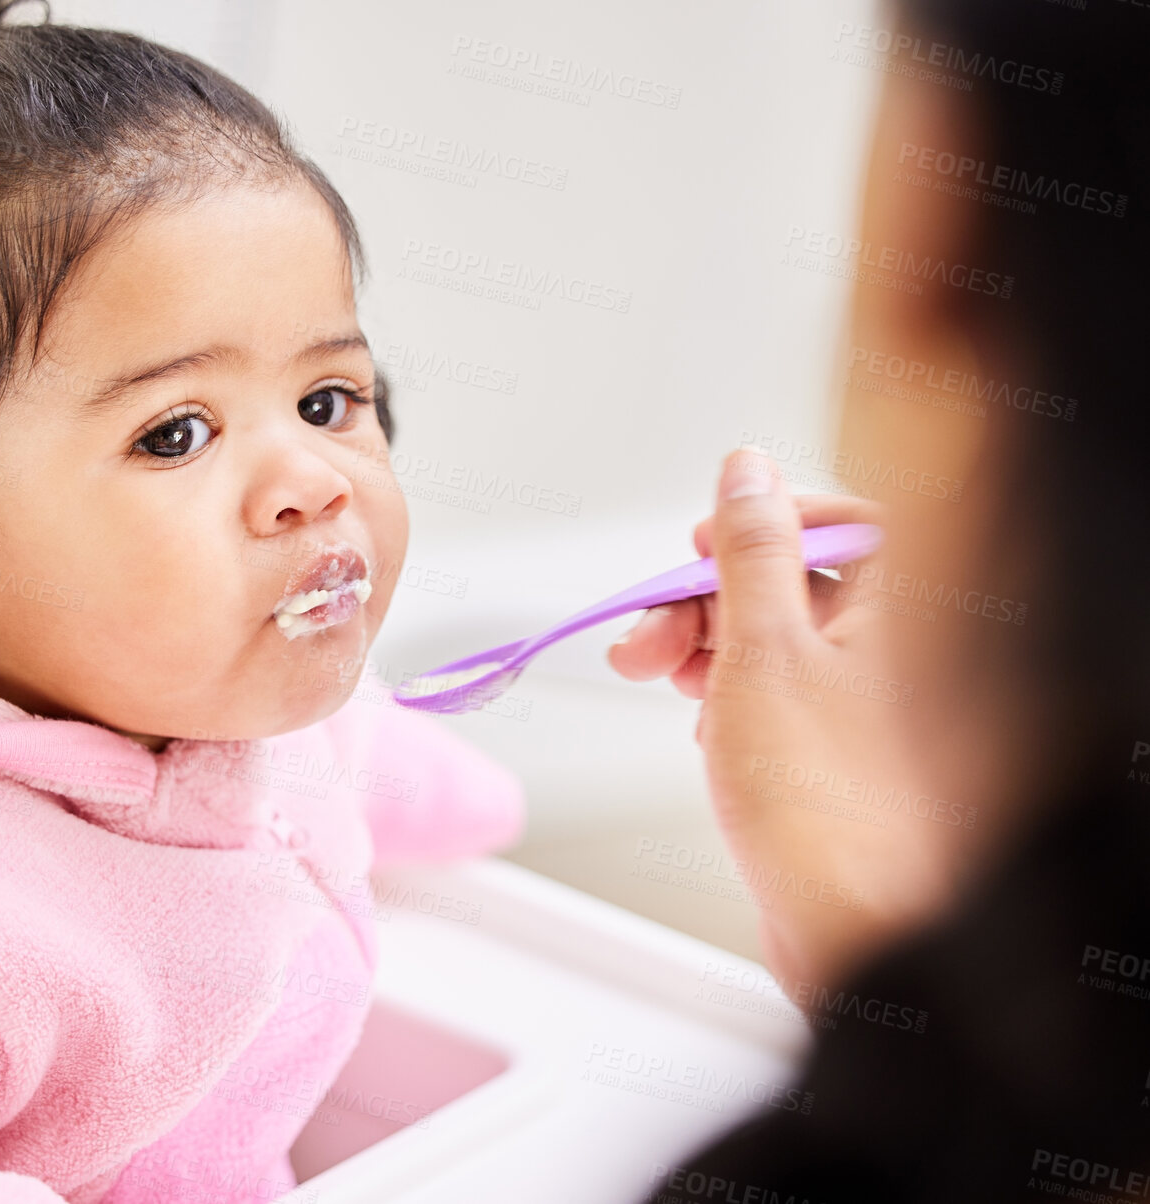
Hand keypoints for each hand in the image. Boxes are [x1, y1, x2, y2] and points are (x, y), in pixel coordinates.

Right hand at [609, 452, 966, 991]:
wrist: (853, 932)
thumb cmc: (826, 806)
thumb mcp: (764, 651)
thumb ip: (752, 550)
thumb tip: (746, 469)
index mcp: (908, 608)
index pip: (844, 518)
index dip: (764, 521)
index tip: (702, 546)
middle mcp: (901, 647)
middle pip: (796, 578)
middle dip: (708, 596)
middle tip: (651, 635)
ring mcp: (872, 700)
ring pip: (778, 636)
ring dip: (707, 645)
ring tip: (659, 679)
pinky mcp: (841, 747)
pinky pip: (780, 689)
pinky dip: (731, 694)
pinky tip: (705, 723)